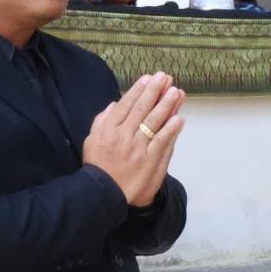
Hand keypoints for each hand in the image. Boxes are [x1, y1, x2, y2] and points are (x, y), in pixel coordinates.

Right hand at [83, 72, 186, 206]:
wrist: (104, 193)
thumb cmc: (99, 165)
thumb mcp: (91, 140)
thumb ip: (101, 121)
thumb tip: (114, 103)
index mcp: (109, 130)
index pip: (126, 105)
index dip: (138, 90)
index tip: (148, 78)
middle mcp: (124, 136)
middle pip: (142, 110)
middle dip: (155, 91)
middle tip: (165, 77)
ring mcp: (138, 149)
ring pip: (154, 123)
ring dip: (166, 106)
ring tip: (176, 92)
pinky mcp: (150, 161)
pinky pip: (162, 143)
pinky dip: (170, 130)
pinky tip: (179, 118)